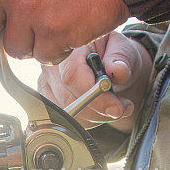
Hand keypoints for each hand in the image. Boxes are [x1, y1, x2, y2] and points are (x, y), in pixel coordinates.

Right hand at [37, 32, 152, 131]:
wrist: (106, 66)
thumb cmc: (114, 57)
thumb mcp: (125, 52)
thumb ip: (122, 59)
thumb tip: (118, 71)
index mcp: (68, 49)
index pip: (72, 75)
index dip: (93, 95)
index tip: (116, 107)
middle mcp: (50, 66)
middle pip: (68, 98)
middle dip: (98, 110)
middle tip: (120, 109)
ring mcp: (44, 84)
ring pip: (67, 112)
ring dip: (94, 116)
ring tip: (112, 106)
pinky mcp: (46, 100)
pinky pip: (63, 120)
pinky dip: (86, 121)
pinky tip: (98, 110)